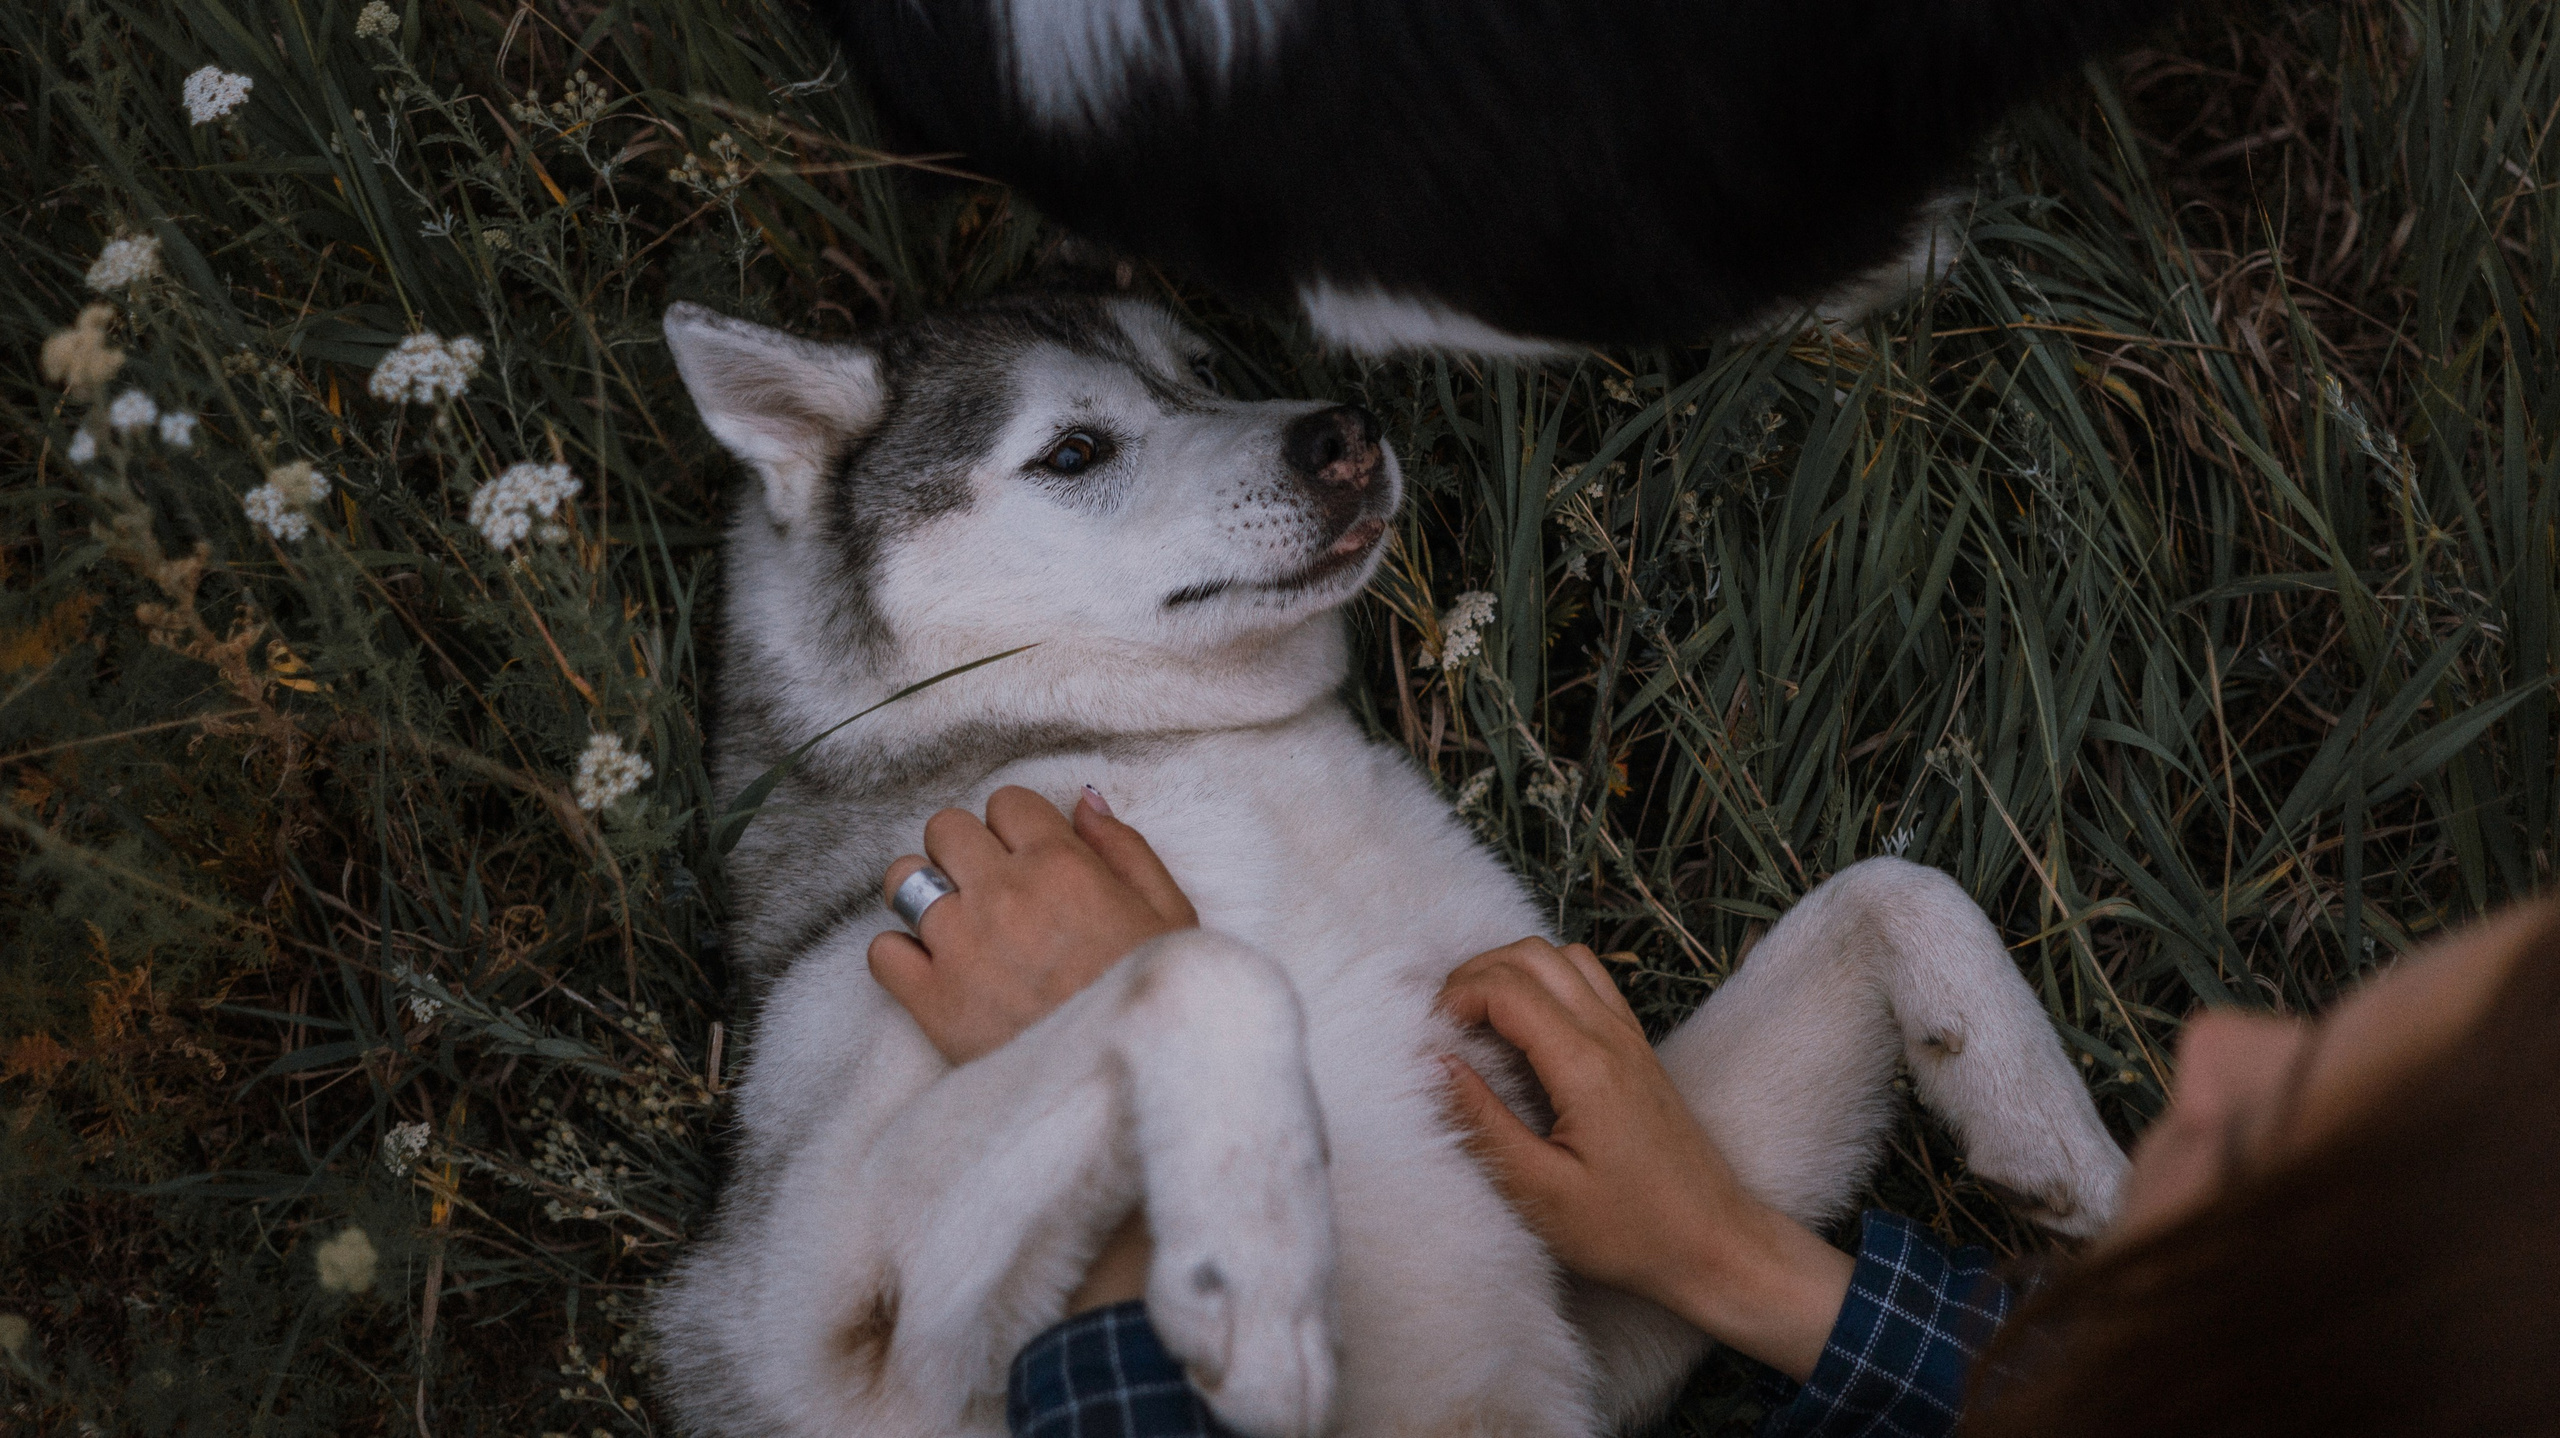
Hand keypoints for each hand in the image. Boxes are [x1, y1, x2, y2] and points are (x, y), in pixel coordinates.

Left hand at [869, 785, 1197, 1066]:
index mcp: (1062, 866)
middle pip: (945, 828)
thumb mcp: (1170, 915)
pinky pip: (882, 951)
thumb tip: (1084, 801)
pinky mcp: (932, 1002)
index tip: (1028, 858)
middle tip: (988, 887)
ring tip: (952, 923)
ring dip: (923, 893)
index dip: (1017, 827)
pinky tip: (935, 970)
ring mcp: (960, 947)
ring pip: (901, 879)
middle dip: (964, 850)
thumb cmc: (1155, 1001)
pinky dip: (900, 957)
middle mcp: (1003, 895)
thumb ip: (1125, 849)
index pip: (1007, 803)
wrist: (1125, 1087)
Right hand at [1437, 938, 1852, 1380]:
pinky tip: (1527, 1028)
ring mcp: (1630, 1037)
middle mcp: (1611, 1036)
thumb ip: (1483, 1122)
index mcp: (1585, 1066)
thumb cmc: (1630, 1232)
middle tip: (1443, 1024)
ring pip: (1563, 956)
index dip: (1454, 998)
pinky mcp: (1639, 1050)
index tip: (1429, 1040)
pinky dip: (1547, 981)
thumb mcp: (1540, 1192)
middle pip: (1532, 954)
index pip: (1505, 987)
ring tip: (1478, 1020)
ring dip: (1512, 970)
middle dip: (1474, 974)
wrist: (1715, 1244)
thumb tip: (1434, 1064)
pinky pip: (1589, 981)